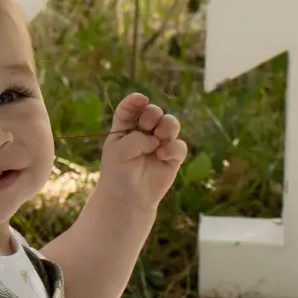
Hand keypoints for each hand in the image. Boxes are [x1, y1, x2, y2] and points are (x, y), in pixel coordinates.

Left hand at [99, 93, 187, 211]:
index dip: (135, 101)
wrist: (128, 198)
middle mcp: (144, 132)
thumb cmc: (118, 173)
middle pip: (154, 112)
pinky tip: (162, 155)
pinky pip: (179, 146)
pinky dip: (173, 148)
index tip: (141, 99)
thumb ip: (136, 139)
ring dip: (167, 125)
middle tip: (147, 126)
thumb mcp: (119, 152)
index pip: (130, 108)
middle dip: (153, 114)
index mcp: (126, 128)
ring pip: (171, 124)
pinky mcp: (172, 157)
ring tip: (159, 136)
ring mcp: (160, 143)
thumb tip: (156, 139)